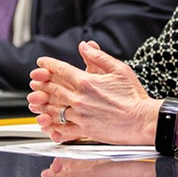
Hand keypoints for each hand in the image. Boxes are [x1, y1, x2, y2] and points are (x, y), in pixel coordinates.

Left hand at [28, 41, 158, 144]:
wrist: (142, 120)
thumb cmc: (134, 96)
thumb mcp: (119, 69)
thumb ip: (98, 57)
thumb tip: (84, 46)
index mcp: (86, 82)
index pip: (60, 70)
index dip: (48, 64)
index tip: (42, 63)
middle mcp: (80, 99)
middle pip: (52, 88)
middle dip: (41, 83)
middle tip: (34, 80)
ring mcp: (81, 116)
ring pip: (53, 108)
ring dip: (42, 104)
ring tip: (35, 101)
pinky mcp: (84, 130)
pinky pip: (62, 129)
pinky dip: (52, 126)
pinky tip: (47, 124)